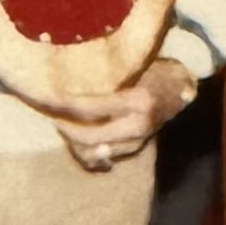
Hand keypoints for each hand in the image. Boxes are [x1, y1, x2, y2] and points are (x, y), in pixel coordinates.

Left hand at [54, 59, 196, 171]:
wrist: (181, 89)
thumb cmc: (154, 69)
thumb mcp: (135, 66)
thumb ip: (110, 75)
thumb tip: (72, 84)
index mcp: (138, 101)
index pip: (91, 107)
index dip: (64, 104)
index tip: (45, 96)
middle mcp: (139, 125)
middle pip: (89, 136)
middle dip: (65, 127)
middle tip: (49, 113)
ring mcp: (138, 141)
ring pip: (95, 152)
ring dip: (73, 141)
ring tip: (60, 124)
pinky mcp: (136, 148)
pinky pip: (105, 158)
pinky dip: (87, 152)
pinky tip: (76, 141)